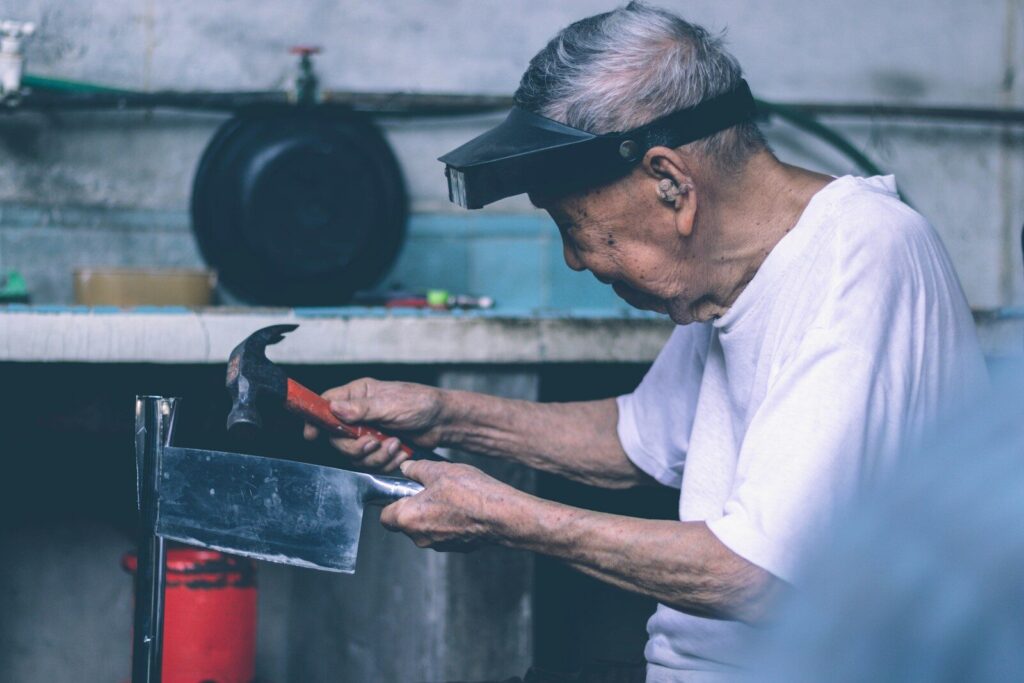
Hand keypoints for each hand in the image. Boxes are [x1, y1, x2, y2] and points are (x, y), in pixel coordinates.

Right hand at [303, 378, 448, 471]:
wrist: (443, 422)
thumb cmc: (420, 403)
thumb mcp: (390, 403)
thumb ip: (361, 408)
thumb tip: (334, 408)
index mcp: (358, 395)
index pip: (325, 405)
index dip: (316, 420)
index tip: (311, 434)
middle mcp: (359, 414)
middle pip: (337, 438)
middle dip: (356, 446)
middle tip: (373, 442)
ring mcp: (369, 432)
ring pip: (355, 455)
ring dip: (376, 456)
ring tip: (395, 444)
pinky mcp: (379, 448)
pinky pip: (371, 464)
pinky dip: (387, 462)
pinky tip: (401, 452)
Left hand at [380, 460, 522, 550]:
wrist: (501, 515)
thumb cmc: (470, 493)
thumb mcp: (439, 470)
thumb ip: (417, 469)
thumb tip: (407, 468)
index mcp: (408, 518)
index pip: (385, 517)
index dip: (391, 503)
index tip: (402, 492)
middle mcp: (420, 536)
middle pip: (406, 523)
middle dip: (415, 507)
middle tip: (431, 489)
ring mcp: (439, 544)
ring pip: (426, 528)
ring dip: (433, 514)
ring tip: (451, 496)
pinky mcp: (457, 547)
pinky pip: (445, 533)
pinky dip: (449, 522)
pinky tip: (464, 507)